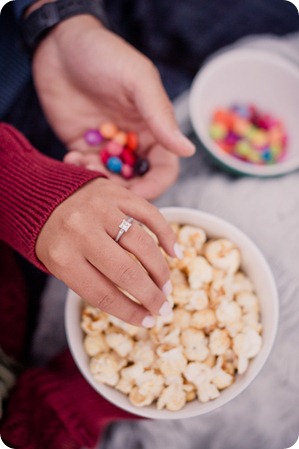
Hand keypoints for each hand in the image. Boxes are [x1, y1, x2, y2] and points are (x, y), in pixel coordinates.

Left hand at [32, 15, 194, 198]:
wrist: (60, 44)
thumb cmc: (105, 55)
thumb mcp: (138, 81)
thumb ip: (161, 116)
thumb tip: (188, 150)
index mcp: (154, 129)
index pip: (163, 170)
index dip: (154, 187)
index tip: (137, 198)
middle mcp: (133, 141)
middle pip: (137, 181)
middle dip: (122, 189)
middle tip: (103, 185)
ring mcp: (108, 146)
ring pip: (110, 180)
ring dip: (98, 181)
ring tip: (84, 165)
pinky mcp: (83, 146)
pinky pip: (85, 170)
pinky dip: (79, 172)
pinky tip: (71, 158)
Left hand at [35, 178, 178, 326]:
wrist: (42, 195)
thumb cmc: (55, 237)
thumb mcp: (61, 265)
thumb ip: (93, 282)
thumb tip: (138, 308)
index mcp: (62, 257)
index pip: (102, 294)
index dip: (129, 312)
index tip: (147, 321)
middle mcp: (81, 231)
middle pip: (126, 272)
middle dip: (150, 296)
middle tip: (163, 308)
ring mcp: (100, 209)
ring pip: (142, 244)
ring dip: (160, 270)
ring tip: (165, 286)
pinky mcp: (116, 192)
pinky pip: (150, 214)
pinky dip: (166, 234)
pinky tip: (175, 252)